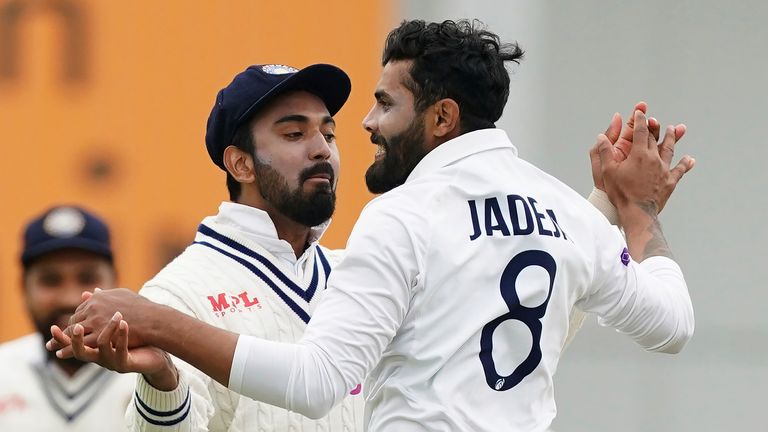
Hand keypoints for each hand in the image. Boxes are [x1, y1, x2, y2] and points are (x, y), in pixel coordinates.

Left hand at [46, 288, 157, 357]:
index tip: (72, 327)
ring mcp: (95, 320)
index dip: (76, 320)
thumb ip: (106, 295)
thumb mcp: (123, 296)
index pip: (80, 310)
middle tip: (55, 337)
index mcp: (98, 298)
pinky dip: (69, 349)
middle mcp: (93, 307)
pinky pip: (80, 343)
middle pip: (74, 320)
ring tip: (53, 347)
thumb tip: (95, 291)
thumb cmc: (143, 309)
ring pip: (74, 332)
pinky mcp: (99, 334)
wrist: (153, 321)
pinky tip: (62, 354)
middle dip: (65, 329)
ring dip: (61, 340)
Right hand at [51, 312, 178, 390]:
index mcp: (93, 347)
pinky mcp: (125, 363)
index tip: (52, 327)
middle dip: (75, 338)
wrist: (154, 353)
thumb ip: (99, 311)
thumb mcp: (113, 323)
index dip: (60, 338)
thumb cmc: (133, 336)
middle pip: (80, 351)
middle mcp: (99, 357)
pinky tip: (124, 323)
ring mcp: (112, 361)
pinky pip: (121, 350)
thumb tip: (87, 294)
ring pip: (102, 347)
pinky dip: (121, 335)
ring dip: (105, 330)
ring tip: (107, 317)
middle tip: (76, 326)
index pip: (71, 344)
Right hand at [597, 110, 694, 215]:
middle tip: (654, 119)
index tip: (640, 112)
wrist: (638, 212)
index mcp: (639, 154)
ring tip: (673, 129)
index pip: (641, 131)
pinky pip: (680, 170)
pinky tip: (690, 159)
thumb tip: (601, 136)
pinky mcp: (670, 182)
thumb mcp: (607, 171)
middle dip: (653, 127)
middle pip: (655, 138)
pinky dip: (685, 164)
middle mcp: (654, 158)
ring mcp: (664, 170)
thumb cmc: (620, 192)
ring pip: (669, 149)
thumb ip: (604, 152)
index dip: (640, 120)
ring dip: (671, 138)